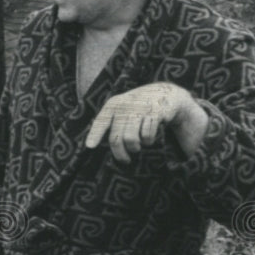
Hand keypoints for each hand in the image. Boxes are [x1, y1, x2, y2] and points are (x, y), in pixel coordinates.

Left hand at [86, 82, 205, 162]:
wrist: (164, 93)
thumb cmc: (138, 107)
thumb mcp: (122, 108)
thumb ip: (111, 122)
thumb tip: (94, 144)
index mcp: (113, 105)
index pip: (101, 121)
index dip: (95, 134)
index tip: (90, 146)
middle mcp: (124, 105)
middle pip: (116, 138)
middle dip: (120, 153)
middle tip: (125, 160)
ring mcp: (140, 108)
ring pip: (130, 139)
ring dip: (135, 147)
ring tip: (137, 146)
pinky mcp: (155, 113)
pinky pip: (147, 136)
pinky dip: (148, 141)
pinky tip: (149, 137)